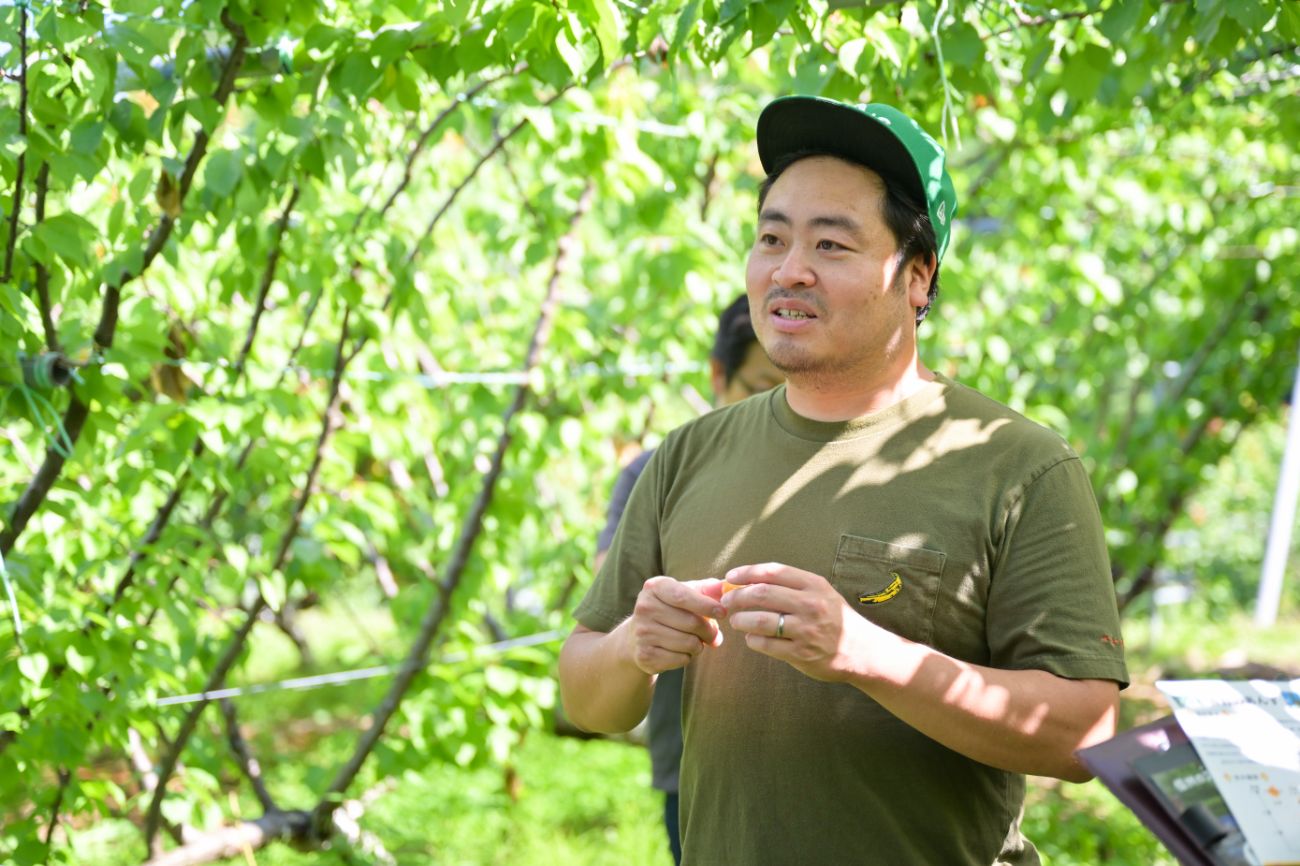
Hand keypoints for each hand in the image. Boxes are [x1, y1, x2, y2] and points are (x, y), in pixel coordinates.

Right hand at [623, 576, 726, 675]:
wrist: (637, 636)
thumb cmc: (669, 610)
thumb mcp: (683, 593)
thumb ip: (705, 589)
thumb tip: (725, 586)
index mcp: (654, 587)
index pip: (683, 596)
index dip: (706, 605)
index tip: (723, 612)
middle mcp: (645, 608)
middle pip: (691, 622)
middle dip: (709, 631)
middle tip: (713, 634)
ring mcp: (643, 632)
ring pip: (689, 643)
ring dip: (699, 645)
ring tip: (694, 641)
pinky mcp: (645, 655)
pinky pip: (682, 659)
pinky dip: (688, 657)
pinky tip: (680, 650)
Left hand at [722, 562, 878, 682]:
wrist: (861, 650)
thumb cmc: (834, 618)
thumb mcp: (821, 593)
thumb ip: (791, 586)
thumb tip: (749, 582)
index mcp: (814, 585)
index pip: (773, 572)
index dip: (747, 572)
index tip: (730, 576)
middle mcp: (811, 605)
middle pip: (762, 594)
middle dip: (737, 596)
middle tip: (726, 601)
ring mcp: (806, 630)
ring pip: (760, 620)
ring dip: (740, 619)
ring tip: (735, 620)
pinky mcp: (801, 653)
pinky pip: (766, 644)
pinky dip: (752, 640)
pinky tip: (751, 637)